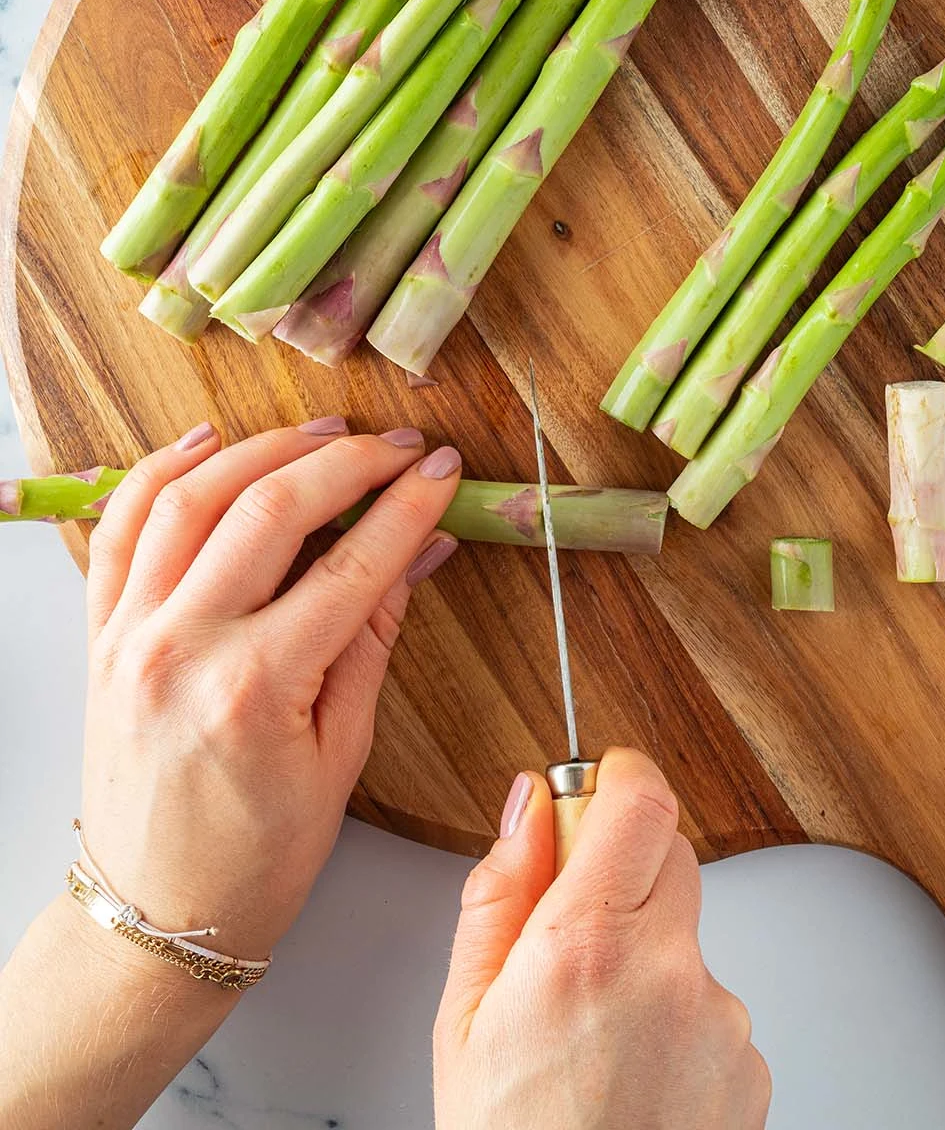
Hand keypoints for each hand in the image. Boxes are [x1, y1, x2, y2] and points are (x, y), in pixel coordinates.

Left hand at [81, 417, 462, 958]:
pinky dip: (160, 471)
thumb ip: (374, 638)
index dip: (406, 508)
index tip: (441, 472)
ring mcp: (130, 636)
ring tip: (322, 433)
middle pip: (270, 510)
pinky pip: (119, 527)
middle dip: (346, 463)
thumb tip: (420, 549)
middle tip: (396, 448)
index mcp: (254, 691)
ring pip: (191, 498)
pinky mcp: (100, 634)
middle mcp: (182, 649)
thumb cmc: (257, 857)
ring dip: (262, 449)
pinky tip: (207, 442)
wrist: (158, 916)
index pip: (350, 566)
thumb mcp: (340, 755)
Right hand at [433, 747, 770, 1128]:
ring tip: (592, 1037)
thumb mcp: (463, 1015)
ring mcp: (722, 1022)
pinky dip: (675, 1020)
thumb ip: (499, 890)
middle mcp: (671, 972)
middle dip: (622, 867)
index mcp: (589, 946)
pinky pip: (710, 1004)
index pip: (642, 799)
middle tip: (570, 924)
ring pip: (686, 937)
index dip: (619, 775)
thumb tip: (527, 807)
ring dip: (647, 956)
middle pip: (672, 855)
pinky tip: (629, 1073)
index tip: (597, 783)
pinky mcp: (749, 1066)